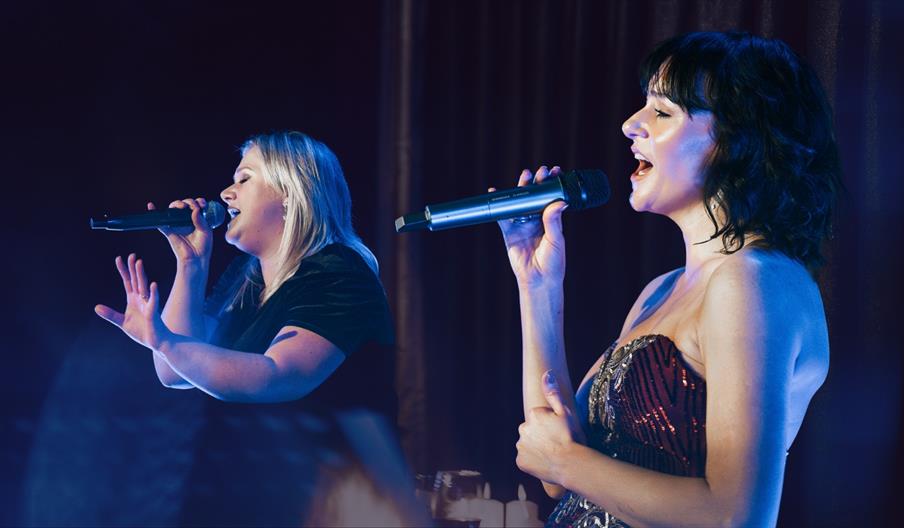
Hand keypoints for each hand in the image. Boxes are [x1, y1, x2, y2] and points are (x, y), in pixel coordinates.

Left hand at [95, 254, 172, 350]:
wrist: (157, 342)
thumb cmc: (143, 332)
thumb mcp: (123, 322)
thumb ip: (111, 315)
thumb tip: (96, 307)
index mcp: (133, 300)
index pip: (127, 282)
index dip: (123, 270)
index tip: (118, 258)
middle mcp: (141, 299)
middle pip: (136, 280)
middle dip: (133, 268)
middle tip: (131, 255)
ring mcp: (148, 304)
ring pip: (143, 286)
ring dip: (141, 275)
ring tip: (139, 263)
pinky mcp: (153, 312)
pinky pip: (154, 301)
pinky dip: (153, 293)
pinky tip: (152, 284)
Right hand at [149, 198, 212, 263]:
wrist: (196, 258)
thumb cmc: (203, 246)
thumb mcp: (205, 231)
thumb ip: (200, 220)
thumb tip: (195, 209)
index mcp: (197, 219)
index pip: (196, 205)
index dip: (199, 201)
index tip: (202, 205)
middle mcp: (186, 220)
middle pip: (184, 204)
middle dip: (189, 202)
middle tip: (192, 206)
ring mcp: (177, 224)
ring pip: (173, 210)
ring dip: (177, 204)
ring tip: (182, 206)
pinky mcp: (169, 230)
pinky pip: (160, 221)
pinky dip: (154, 213)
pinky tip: (151, 206)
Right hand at [496, 166, 567, 289]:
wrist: (538, 280)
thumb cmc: (553, 262)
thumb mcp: (556, 239)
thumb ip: (554, 221)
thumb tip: (559, 202)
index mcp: (551, 220)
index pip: (551, 198)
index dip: (552, 184)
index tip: (555, 172)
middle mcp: (536, 220)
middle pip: (535, 197)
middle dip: (537, 183)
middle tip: (540, 171)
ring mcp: (522, 224)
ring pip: (520, 203)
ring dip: (521, 189)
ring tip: (525, 176)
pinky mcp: (509, 232)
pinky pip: (503, 216)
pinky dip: (498, 205)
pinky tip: (495, 191)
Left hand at [516, 371, 583, 484]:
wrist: (571, 464)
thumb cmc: (571, 437)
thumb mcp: (565, 412)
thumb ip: (553, 393)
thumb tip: (547, 373)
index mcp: (533, 415)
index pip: (538, 418)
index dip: (550, 425)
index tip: (559, 431)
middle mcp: (523, 428)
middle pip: (530, 430)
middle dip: (540, 435)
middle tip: (555, 443)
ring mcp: (520, 446)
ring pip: (527, 444)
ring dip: (535, 448)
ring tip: (551, 454)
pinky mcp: (520, 461)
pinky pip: (525, 459)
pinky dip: (532, 461)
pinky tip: (545, 462)